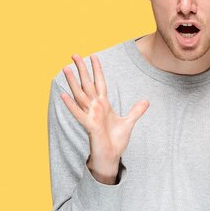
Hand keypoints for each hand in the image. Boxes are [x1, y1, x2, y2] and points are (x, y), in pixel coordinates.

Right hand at [61, 53, 148, 183]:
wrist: (111, 156)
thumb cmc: (116, 140)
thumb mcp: (129, 122)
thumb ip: (136, 111)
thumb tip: (146, 101)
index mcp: (103, 105)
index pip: (99, 83)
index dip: (97, 69)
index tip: (93, 56)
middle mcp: (95, 107)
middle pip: (87, 84)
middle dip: (81, 69)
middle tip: (74, 54)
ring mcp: (90, 115)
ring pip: (80, 95)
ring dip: (72, 82)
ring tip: (65, 68)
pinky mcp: (89, 125)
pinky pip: (79, 113)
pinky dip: (71, 105)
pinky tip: (63, 95)